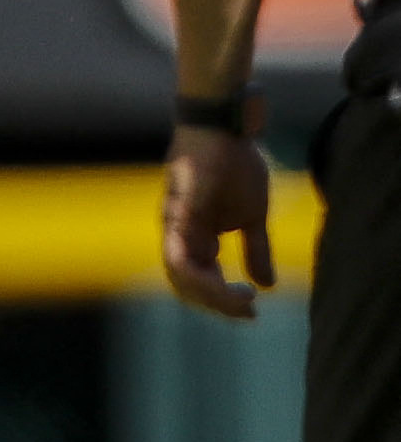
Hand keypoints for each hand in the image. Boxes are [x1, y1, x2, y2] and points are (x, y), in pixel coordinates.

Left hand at [162, 125, 275, 319]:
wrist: (226, 129)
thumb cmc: (236, 165)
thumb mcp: (253, 215)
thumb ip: (256, 250)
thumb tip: (267, 284)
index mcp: (195, 240)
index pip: (202, 282)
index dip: (224, 300)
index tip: (252, 310)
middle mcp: (179, 240)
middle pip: (188, 287)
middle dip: (218, 305)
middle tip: (247, 312)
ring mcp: (173, 230)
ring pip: (181, 279)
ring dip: (210, 296)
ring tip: (241, 301)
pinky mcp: (175, 219)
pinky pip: (178, 259)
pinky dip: (196, 276)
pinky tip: (220, 284)